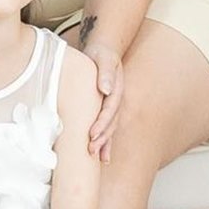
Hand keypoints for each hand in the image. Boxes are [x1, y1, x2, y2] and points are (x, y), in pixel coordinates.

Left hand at [81, 41, 123, 162]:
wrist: (103, 52)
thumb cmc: (102, 54)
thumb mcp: (104, 58)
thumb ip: (106, 72)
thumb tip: (106, 89)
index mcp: (116, 90)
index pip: (109, 110)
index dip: (102, 123)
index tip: (92, 133)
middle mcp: (116, 101)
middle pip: (110, 123)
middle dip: (102, 138)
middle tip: (91, 150)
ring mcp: (112, 106)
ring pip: (109, 128)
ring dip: (104, 143)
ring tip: (97, 157)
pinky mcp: (104, 108)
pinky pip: (105, 127)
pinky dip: (104, 141)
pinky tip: (101, 155)